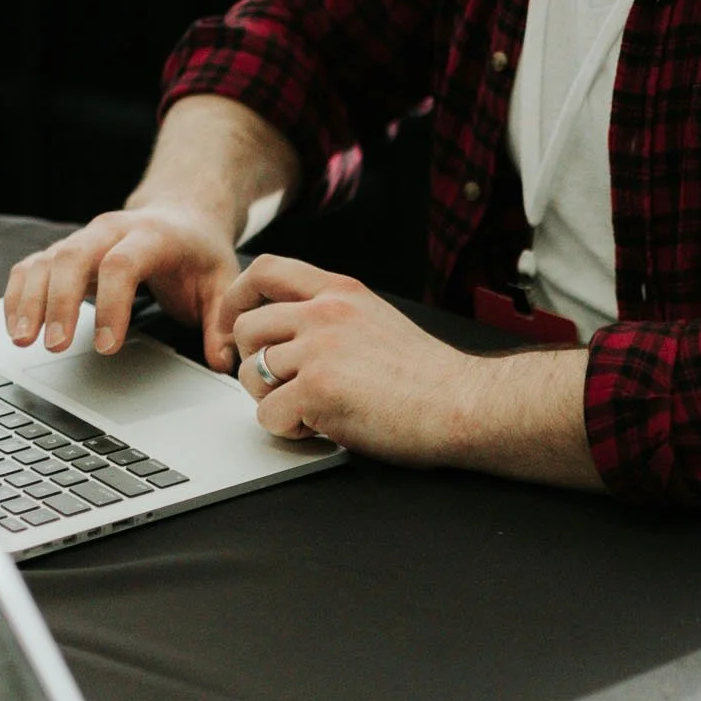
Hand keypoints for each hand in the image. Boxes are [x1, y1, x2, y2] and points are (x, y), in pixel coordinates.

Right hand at [4, 203, 241, 368]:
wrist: (180, 214)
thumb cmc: (198, 252)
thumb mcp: (222, 282)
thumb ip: (221, 323)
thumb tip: (224, 362)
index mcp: (153, 235)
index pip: (122, 265)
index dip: (112, 305)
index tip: (106, 346)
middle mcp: (111, 230)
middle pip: (73, 257)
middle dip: (60, 303)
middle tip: (55, 346)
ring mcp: (84, 238)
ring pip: (46, 260)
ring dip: (30, 300)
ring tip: (24, 340)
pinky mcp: (64, 250)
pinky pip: (31, 266)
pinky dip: (19, 294)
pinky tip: (16, 325)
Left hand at [223, 258, 477, 460]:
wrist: (464, 405)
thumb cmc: (430, 377)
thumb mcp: (378, 321)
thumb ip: (335, 316)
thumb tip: (292, 334)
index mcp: (341, 292)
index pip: (267, 270)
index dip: (239, 297)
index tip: (236, 326)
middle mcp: (325, 313)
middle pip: (248, 326)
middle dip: (253, 362)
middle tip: (279, 387)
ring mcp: (319, 351)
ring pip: (251, 373)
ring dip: (270, 399)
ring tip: (307, 411)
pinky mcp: (317, 392)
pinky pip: (267, 414)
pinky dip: (287, 429)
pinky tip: (318, 429)